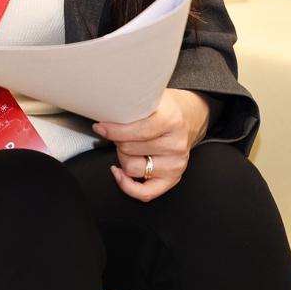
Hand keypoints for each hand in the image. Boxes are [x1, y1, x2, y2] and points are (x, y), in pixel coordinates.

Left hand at [92, 89, 211, 201]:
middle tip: (118, 132)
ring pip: (132, 168)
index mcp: (171, 120)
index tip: (101, 127)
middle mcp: (175, 144)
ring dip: (123, 157)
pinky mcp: (173, 178)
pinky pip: (146, 193)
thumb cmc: (165, 108)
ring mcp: (175, 163)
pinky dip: (127, 186)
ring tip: (126, 145)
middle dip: (118, 140)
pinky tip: (119, 173)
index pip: (136, 131)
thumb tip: (104, 108)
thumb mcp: (151, 97)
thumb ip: (132, 103)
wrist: (189, 116)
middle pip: (129, 149)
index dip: (113, 130)